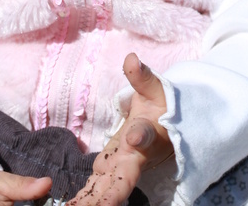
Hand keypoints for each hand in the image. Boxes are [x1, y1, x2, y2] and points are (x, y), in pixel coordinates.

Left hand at [68, 53, 173, 205]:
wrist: (163, 126)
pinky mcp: (110, 172)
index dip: (139, 136)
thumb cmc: (159, 105)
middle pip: (124, 179)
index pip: (144, 135)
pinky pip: (96, 189)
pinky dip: (84, 200)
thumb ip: (142, 76)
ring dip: (93, 202)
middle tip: (101, 205)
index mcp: (147, 133)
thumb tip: (131, 57)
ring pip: (107, 189)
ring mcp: (122, 168)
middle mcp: (135, 157)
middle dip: (112, 194)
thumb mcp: (154, 88)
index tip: (134, 137)